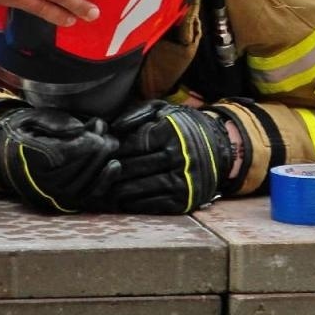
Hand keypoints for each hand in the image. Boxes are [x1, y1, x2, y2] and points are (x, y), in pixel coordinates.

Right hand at [0, 105, 119, 212]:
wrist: (7, 156)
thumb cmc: (25, 131)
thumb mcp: (33, 117)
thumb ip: (56, 120)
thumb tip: (81, 128)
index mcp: (30, 159)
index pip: (64, 153)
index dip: (87, 140)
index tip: (100, 126)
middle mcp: (40, 182)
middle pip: (78, 168)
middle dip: (99, 150)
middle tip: (109, 135)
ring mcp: (53, 196)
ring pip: (86, 184)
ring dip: (103, 163)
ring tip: (112, 143)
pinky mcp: (63, 203)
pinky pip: (88, 198)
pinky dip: (105, 183)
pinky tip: (115, 166)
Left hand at [100, 101, 234, 213]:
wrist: (218, 148)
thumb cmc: (182, 126)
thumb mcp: (164, 110)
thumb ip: (137, 113)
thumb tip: (113, 128)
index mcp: (170, 132)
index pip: (133, 144)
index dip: (116, 149)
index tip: (104, 152)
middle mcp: (177, 156)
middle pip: (134, 167)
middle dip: (113, 171)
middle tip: (96, 173)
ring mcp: (181, 180)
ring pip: (140, 188)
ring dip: (119, 190)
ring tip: (104, 188)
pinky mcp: (183, 199)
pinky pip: (152, 204)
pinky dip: (134, 204)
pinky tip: (123, 200)